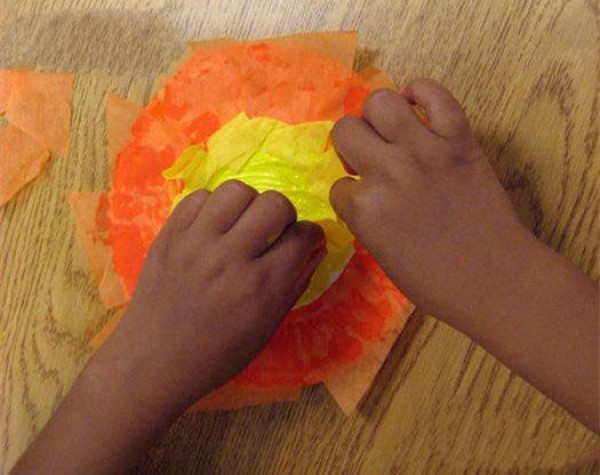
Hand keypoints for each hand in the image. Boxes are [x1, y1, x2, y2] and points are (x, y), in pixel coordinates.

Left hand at [12, 181, 325, 474]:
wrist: (154, 360)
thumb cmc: (217, 353)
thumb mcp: (266, 327)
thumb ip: (296, 283)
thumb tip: (317, 246)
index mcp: (260, 287)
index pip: (302, 236)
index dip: (311, 235)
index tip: (303, 241)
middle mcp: (230, 257)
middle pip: (274, 203)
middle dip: (284, 214)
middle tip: (273, 232)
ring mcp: (195, 241)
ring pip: (237, 190)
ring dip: (248, 204)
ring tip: (241, 225)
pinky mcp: (169, 233)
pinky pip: (200, 196)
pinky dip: (213, 206)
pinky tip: (213, 227)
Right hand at [330, 79, 598, 430]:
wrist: (495, 278)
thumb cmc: (435, 281)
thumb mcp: (381, 254)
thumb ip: (365, 216)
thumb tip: (362, 187)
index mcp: (363, 209)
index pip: (338, 184)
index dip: (351, 192)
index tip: (366, 200)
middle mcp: (386, 171)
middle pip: (346, 130)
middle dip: (351, 146)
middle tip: (370, 160)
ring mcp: (424, 150)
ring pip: (380, 101)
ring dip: (377, 117)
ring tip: (391, 132)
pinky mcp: (459, 138)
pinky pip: (434, 94)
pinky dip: (420, 92)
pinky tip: (416, 105)